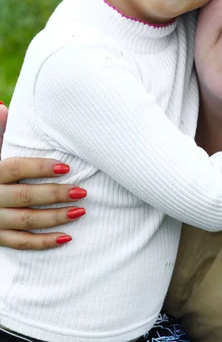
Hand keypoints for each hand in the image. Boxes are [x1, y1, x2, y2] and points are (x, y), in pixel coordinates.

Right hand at [0, 102, 85, 249]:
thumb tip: (3, 108)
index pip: (15, 169)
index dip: (40, 167)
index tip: (67, 167)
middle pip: (24, 196)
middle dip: (55, 194)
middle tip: (83, 191)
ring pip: (26, 220)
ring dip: (55, 217)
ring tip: (81, 211)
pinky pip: (21, 243)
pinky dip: (43, 243)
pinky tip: (67, 238)